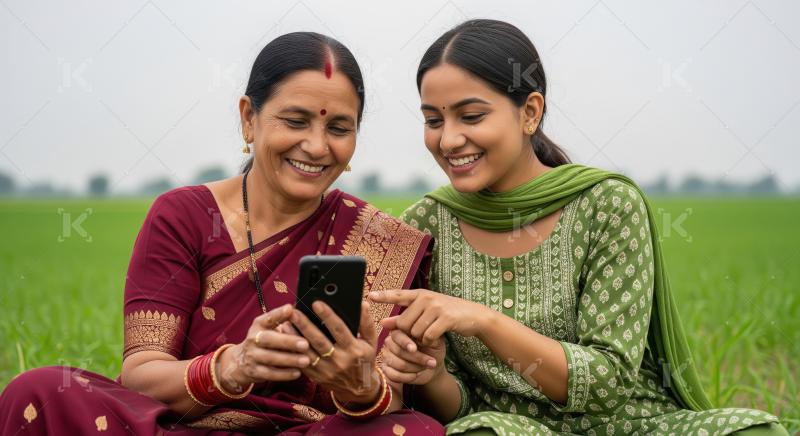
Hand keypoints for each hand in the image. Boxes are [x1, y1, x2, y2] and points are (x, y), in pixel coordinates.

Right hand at [216, 304, 311, 391]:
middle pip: (268, 339)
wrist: (241, 362)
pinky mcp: (254, 372)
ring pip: (270, 358)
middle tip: (305, 344)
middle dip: (287, 341)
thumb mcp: (268, 328)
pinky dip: (284, 374)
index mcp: (258, 325)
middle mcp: (252, 339)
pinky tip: (297, 372)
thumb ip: (281, 320)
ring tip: (306, 360)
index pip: (268, 317)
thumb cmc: (265, 341)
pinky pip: (269, 374)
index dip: (278, 313)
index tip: (290, 309)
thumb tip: (297, 310)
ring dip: (289, 359)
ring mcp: (252, 356)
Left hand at [288, 300, 381, 405]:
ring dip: (294, 338)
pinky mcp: (317, 377)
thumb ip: (366, 323)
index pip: (339, 330)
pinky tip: (286, 339)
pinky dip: (293, 351)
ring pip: (307, 352)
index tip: (316, 303)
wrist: (359, 390)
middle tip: (293, 312)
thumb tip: (363, 304)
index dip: (328, 316)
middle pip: (319, 341)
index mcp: (353, 350)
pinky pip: (302, 363)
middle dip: (305, 325)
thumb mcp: (371, 342)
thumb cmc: (365, 360)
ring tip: (285, 323)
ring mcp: (327, 371)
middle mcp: (339, 361)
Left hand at [368, 289, 492, 345]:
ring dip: (420, 338)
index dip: (384, 296)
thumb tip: (383, 322)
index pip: (398, 295)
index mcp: (419, 294)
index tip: (370, 295)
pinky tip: (435, 338)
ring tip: (430, 333)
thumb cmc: (445, 313)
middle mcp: (426, 298)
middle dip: (409, 333)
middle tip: (420, 333)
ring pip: (415, 331)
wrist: (473, 315)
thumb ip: (405, 316)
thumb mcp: (424, 311)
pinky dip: (429, 342)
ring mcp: (437, 307)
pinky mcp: (446, 318)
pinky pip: (428, 336)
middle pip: (404, 323)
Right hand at [381, 328, 444, 385]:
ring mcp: (387, 356)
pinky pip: (392, 375)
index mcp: (400, 330)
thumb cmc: (433, 348)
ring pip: (396, 364)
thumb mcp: (432, 339)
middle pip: (398, 351)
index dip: (405, 342)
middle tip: (432, 362)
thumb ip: (422, 331)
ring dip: (414, 368)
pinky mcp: (387, 370)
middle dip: (417, 358)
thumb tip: (414, 328)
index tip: (414, 349)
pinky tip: (416, 375)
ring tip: (425, 367)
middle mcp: (390, 342)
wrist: (434, 366)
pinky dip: (407, 377)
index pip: (397, 335)